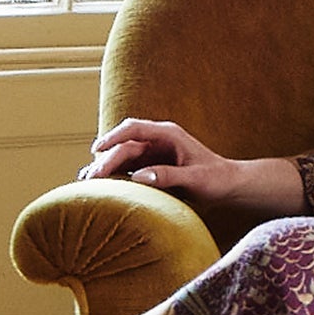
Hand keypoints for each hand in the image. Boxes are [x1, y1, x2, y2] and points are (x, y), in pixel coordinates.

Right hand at [79, 117, 243, 196]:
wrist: (228, 185)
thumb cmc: (216, 179)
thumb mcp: (195, 178)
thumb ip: (169, 176)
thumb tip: (139, 176)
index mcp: (168, 134)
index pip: (134, 129)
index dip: (113, 137)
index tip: (97, 149)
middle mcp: (157, 140)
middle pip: (124, 145)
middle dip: (105, 159)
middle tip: (90, 177)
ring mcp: (152, 153)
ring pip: (121, 156)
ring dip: (104, 167)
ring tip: (85, 181)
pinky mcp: (150, 166)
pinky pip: (127, 168)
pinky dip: (113, 175)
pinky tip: (98, 186)